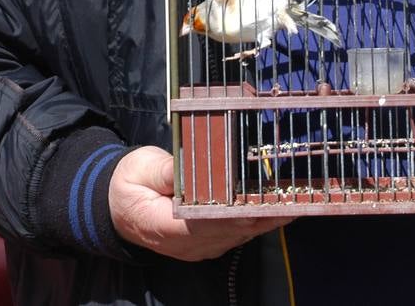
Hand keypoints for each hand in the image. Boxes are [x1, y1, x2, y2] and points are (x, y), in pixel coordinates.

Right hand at [109, 146, 290, 260]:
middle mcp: (188, 244)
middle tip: (293, 194)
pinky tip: (280, 204)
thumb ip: (166, 171)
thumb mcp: (140, 169)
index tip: (262, 198)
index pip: (208, 222)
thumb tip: (189, 167)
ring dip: (267, 217)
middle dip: (263, 212)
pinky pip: (239, 234)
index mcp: (165, 226)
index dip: (237, 211)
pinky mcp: (210, 242)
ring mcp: (200, 247)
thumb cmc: (129, 184)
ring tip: (296, 196)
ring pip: (241, 235)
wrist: (119, 209)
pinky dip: (259, 219)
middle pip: (233, 230)